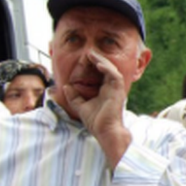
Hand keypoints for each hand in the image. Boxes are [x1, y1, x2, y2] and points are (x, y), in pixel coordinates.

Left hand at [63, 49, 130, 166]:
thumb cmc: (96, 122)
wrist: (105, 131)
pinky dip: (107, 69)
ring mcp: (116, 89)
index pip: (102, 74)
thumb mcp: (80, 107)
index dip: (95, 65)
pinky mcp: (118, 91)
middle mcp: (112, 88)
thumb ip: (74, 96)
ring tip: (92, 55)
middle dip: (98, 60)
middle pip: (107, 69)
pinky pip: (114, 76)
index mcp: (106, 91)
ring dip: (102, 61)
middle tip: (89, 53)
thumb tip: (66, 86)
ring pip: (112, 70)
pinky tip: (98, 64)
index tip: (86, 59)